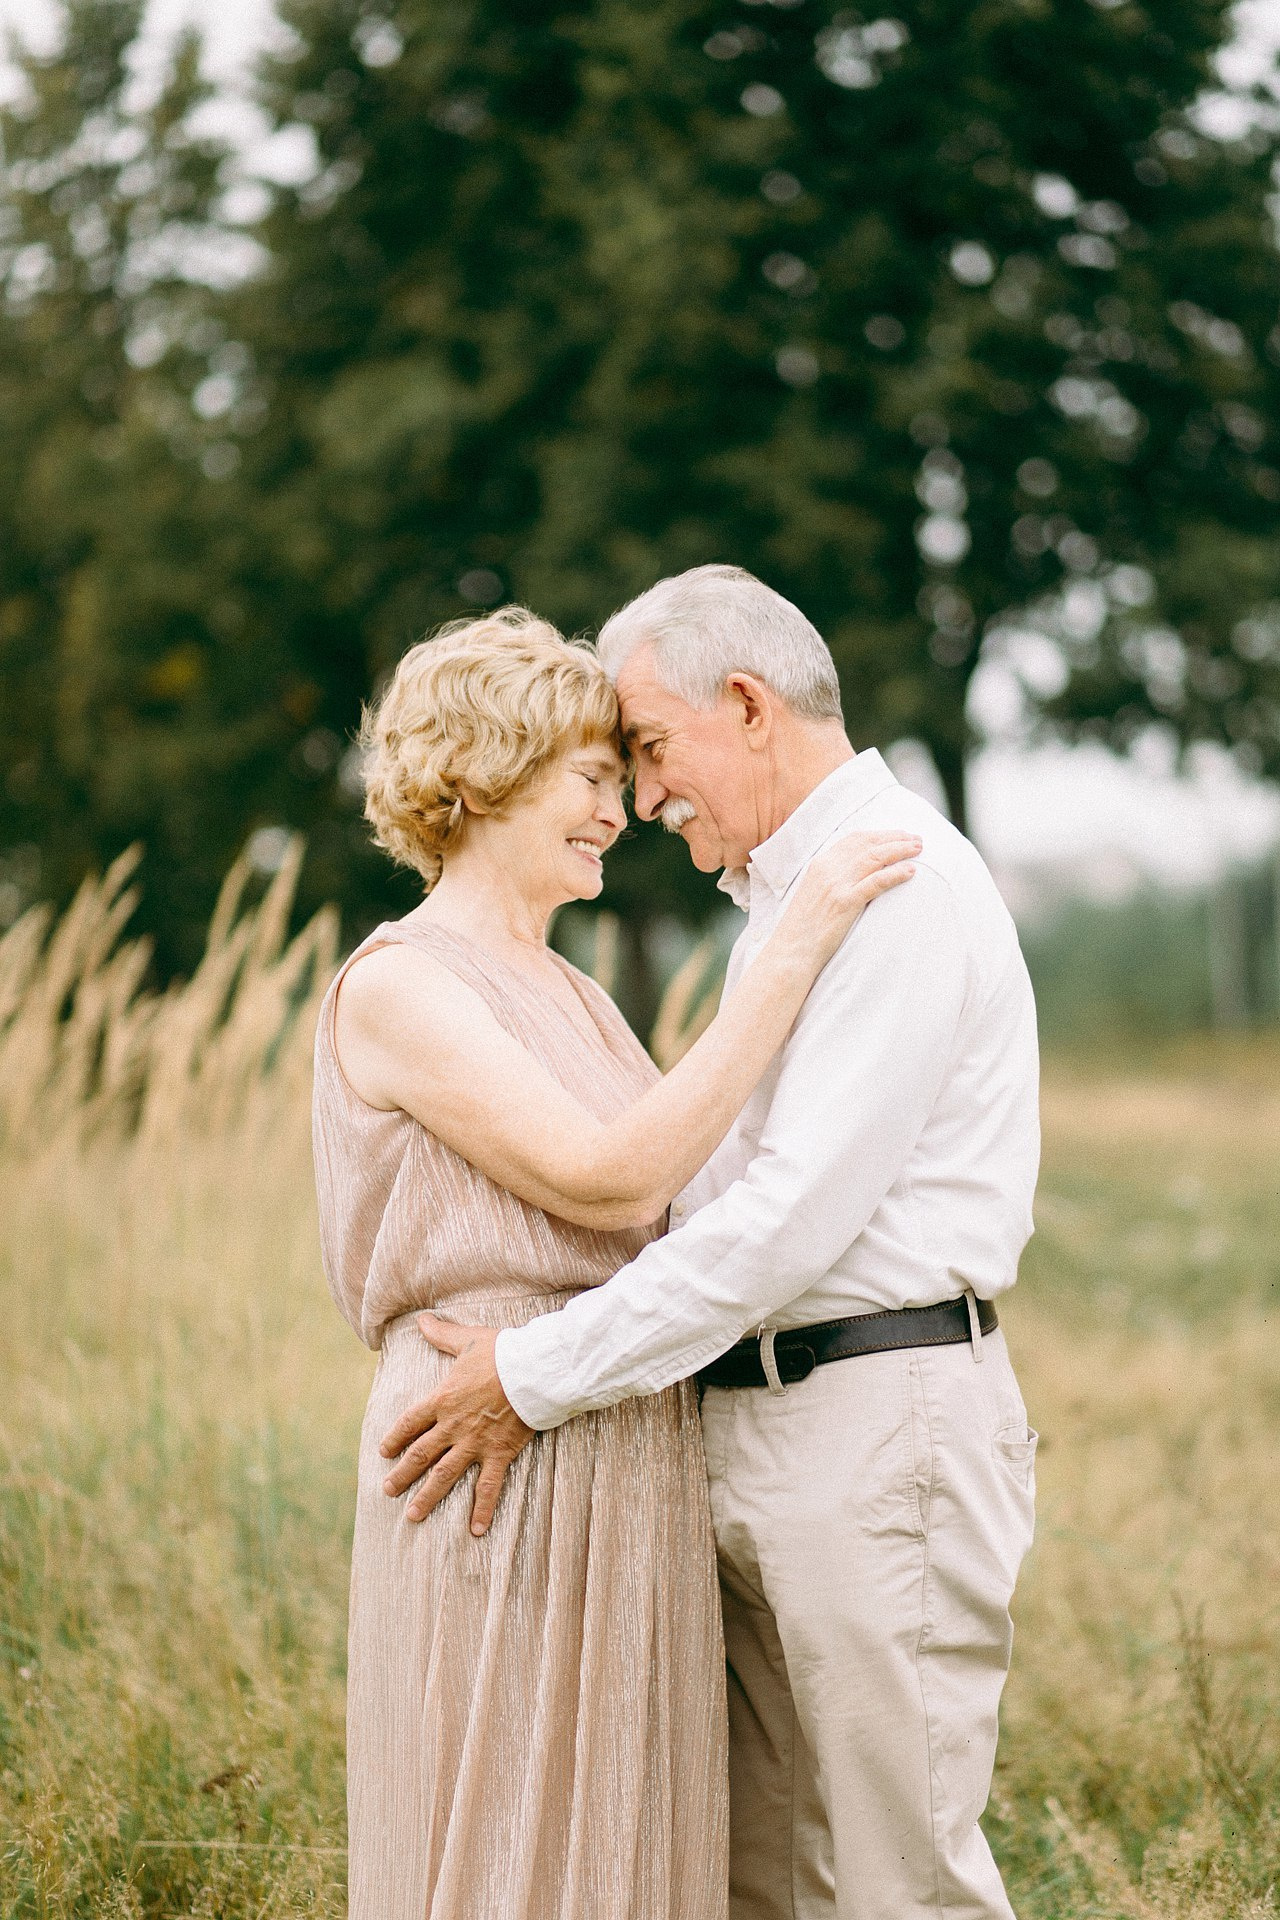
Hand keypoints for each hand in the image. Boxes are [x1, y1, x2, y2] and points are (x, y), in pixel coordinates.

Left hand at [379, 1314, 533, 1534]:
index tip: (384, 1451)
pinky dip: (483, 1509)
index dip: (395, 1437)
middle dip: (402, 1475)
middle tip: (388, 1491)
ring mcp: (475, 1443)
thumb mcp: (468, 1340)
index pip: (410, 1422)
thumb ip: (442, 1334)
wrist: (535, 1371)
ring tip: (413, 1515)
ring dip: (428, 1496)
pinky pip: (489, 1487)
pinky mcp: (499, 1453)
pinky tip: (476, 1531)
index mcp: (443, 1399)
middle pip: (420, 1454)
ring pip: (445, 1475)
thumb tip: (420, 1320)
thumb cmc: (503, 1352)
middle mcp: (453, 1426)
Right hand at [777, 829, 920, 972]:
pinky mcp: (844, 903)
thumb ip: (832, 880)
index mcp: (820, 863)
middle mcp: (827, 869)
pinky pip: (876, 882)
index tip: (898, 836)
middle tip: (917, 840)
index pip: (855, 839)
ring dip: (900, 850)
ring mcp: (836, 885)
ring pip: (875, 858)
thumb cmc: (804, 929)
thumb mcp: (815, 894)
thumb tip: (857, 875)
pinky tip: (911, 871)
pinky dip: (895, 874)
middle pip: (868, 844)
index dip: (880, 834)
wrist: (791, 951)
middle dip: (895, 838)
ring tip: (919, 850)